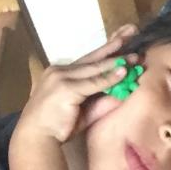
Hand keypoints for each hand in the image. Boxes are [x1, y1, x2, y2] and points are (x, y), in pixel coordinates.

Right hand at [12, 27, 133, 147]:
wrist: (36, 138)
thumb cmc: (58, 125)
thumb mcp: (84, 109)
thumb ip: (102, 98)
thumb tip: (125, 90)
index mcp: (61, 72)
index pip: (88, 58)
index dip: (107, 49)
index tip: (123, 37)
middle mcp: (59, 71)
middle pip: (92, 57)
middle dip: (114, 45)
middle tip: (132, 31)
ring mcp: (61, 78)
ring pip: (95, 68)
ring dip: (116, 61)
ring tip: (134, 56)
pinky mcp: (66, 88)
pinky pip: (94, 82)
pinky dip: (110, 77)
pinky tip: (124, 71)